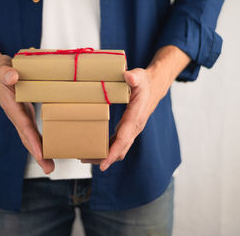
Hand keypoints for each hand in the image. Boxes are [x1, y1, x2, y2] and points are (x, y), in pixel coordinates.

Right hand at [0, 25, 54, 173]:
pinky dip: (41, 141)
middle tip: (48, 169)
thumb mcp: (2, 68)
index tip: (40, 154)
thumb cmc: (1, 71)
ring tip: (50, 167)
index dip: (32, 140)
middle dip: (37, 154)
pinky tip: (51, 149)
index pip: (23, 126)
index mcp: (11, 106)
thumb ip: (6, 73)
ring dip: (40, 152)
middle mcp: (16, 115)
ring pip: (30, 137)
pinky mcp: (27, 114)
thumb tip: (13, 77)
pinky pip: (34, 130)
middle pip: (27, 138)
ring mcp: (21, 117)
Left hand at [81, 46, 190, 170]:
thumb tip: (128, 76)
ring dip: (104, 155)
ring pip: (119, 149)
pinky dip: (107, 149)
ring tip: (84, 157)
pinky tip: (95, 150)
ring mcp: (132, 130)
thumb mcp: (140, 76)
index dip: (113, 152)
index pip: (124, 138)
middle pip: (120, 149)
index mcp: (136, 116)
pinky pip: (118, 143)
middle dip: (104, 158)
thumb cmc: (144, 82)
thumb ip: (134, 77)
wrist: (154, 87)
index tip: (103, 163)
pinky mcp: (128, 129)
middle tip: (84, 159)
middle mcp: (135, 127)